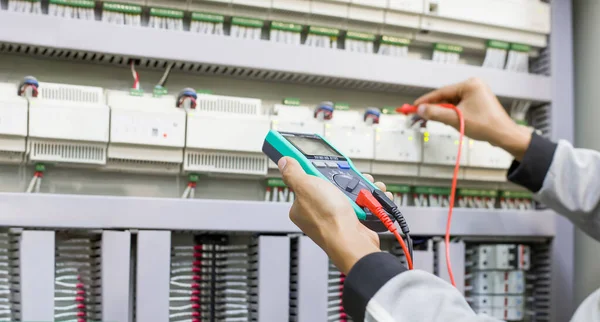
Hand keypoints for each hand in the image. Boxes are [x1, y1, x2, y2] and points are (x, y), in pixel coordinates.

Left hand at [278, 157, 391, 273]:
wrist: (352, 241)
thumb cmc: (327, 219)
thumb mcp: (306, 186)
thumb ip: (293, 173)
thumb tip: (283, 162)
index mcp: (300, 205)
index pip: (304, 182)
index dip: (314, 170)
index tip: (322, 164)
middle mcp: (316, 212)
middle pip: (329, 185)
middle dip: (342, 179)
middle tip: (348, 177)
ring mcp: (334, 217)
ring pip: (347, 193)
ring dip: (358, 188)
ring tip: (364, 187)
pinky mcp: (350, 221)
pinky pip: (359, 204)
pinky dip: (366, 199)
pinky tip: (370, 197)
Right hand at [414, 78, 530, 159]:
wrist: (504, 135)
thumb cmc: (486, 125)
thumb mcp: (456, 119)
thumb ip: (436, 113)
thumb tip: (420, 109)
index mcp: (470, 85)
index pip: (442, 92)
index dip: (426, 100)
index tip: (414, 105)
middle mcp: (474, 86)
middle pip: (446, 97)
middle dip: (433, 107)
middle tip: (419, 114)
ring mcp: (476, 94)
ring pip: (452, 102)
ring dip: (442, 112)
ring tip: (432, 120)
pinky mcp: (477, 102)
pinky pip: (459, 106)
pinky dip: (451, 113)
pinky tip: (445, 120)